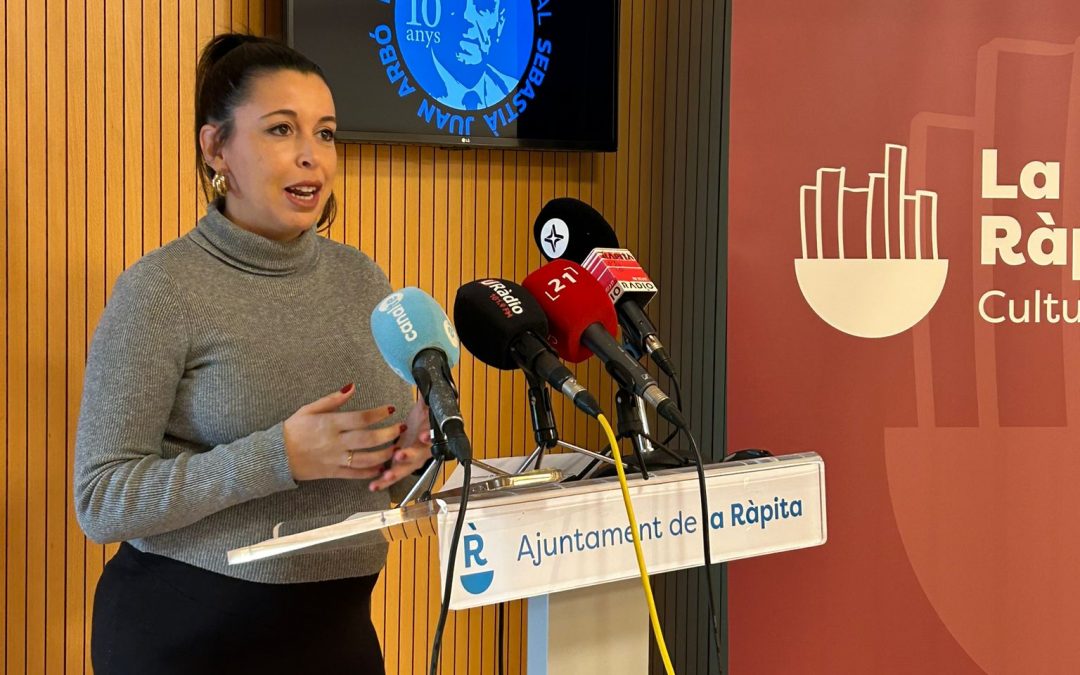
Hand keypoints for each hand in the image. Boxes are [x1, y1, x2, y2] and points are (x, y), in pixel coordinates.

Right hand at [282, 384, 403, 480]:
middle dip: (388, 433)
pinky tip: (381, 467)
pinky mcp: (333, 473)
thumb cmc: (293, 429)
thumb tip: (352, 386)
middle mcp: (334, 442)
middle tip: (401, 428)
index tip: (390, 409)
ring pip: (365, 459)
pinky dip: (370, 472)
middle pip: (367, 439)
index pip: (360, 418)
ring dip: (384, 454)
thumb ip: (333, 400)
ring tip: (396, 448)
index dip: (378, 414)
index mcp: (329, 424)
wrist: (276, 456)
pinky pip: (355, 474)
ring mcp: (334, 459)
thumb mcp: (309, 409)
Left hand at [368, 397, 433, 491]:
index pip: (433, 435)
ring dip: (396, 473)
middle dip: (410, 455)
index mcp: (430, 433)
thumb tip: (427, 381)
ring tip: (386, 475)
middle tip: (400, 454)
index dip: (430, 437)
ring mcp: (411, 460)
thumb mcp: (425, 406)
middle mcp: (422, 449)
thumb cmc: (423, 419)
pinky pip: (392, 475)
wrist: (425, 432)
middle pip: (419, 455)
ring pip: (405, 468)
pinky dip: (384, 481)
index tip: (425, 435)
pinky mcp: (400, 466)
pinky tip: (374, 485)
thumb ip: (426, 398)